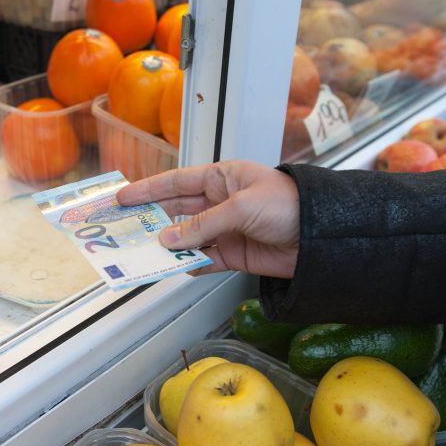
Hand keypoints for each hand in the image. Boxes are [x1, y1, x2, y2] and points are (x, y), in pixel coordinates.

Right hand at [116, 160, 299, 277]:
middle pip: (177, 210)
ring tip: (145, 252)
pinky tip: (176, 267)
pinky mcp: (235, 254)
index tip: (123, 198)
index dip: (149, 190)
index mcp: (222, 178)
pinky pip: (204, 260)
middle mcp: (220, 202)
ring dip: (169, 245)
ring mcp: (226, 230)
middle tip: (124, 229)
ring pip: (188, 238)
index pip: (177, 182)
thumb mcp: (242, 207)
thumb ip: (204, 224)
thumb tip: (170, 238)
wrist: (322, 237)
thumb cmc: (289, 205)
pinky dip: (190, 265)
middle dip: (151, 219)